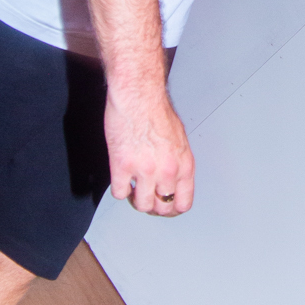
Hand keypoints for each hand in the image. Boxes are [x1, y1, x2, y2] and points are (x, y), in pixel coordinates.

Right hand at [105, 86, 193, 216]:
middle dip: (153, 206)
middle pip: (162, 207)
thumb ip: (176, 162)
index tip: (164, 206)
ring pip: (141, 205)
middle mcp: (168, 171)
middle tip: (145, 198)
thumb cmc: (156, 110)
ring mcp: (145, 170)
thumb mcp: (178, 139)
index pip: (183, 202)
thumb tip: (170, 177)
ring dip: (135, 199)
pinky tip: (121, 178)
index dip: (172, 208)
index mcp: (184, 164)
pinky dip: (119, 189)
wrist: (138, 95)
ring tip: (132, 188)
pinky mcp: (123, 166)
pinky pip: (120, 193)